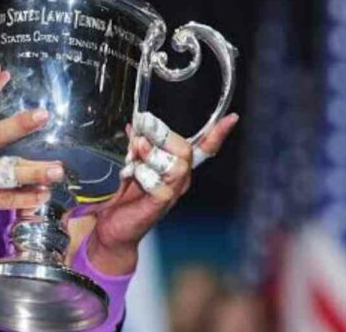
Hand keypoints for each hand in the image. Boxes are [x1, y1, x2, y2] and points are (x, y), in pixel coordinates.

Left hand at [85, 112, 238, 273]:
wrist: (115, 226)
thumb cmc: (126, 196)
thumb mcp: (131, 162)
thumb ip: (138, 144)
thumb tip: (135, 125)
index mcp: (176, 165)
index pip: (202, 147)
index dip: (217, 133)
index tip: (231, 118)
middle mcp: (180, 178)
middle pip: (185, 150)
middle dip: (161, 136)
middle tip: (140, 134)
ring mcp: (173, 191)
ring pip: (174, 165)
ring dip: (147, 157)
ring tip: (131, 162)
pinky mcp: (162, 202)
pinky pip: (158, 182)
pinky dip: (141, 175)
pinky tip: (131, 177)